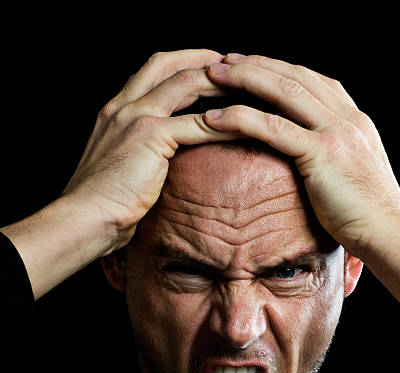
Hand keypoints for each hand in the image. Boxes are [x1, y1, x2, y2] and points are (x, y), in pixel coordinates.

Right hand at [62, 49, 238, 251]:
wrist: (86, 216)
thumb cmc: (102, 202)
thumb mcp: (118, 166)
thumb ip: (136, 152)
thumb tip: (159, 161)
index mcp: (115, 112)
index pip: (151, 71)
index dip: (181, 62)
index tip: (206, 66)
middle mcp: (124, 107)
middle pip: (169, 65)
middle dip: (203, 60)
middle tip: (233, 65)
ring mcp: (136, 117)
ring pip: (186, 84)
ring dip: (218, 82)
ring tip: (245, 87)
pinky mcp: (150, 135)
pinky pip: (198, 124)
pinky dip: (226, 124)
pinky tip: (245, 126)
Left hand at [205, 53, 399, 256]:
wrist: (385, 232)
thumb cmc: (364, 211)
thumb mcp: (352, 171)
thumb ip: (334, 153)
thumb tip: (308, 156)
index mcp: (353, 119)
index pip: (312, 80)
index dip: (278, 69)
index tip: (250, 65)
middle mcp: (346, 117)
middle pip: (295, 76)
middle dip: (256, 65)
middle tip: (223, 62)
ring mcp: (336, 132)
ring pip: (284, 92)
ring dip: (245, 79)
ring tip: (213, 75)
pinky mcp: (322, 153)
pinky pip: (273, 128)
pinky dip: (241, 118)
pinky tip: (214, 118)